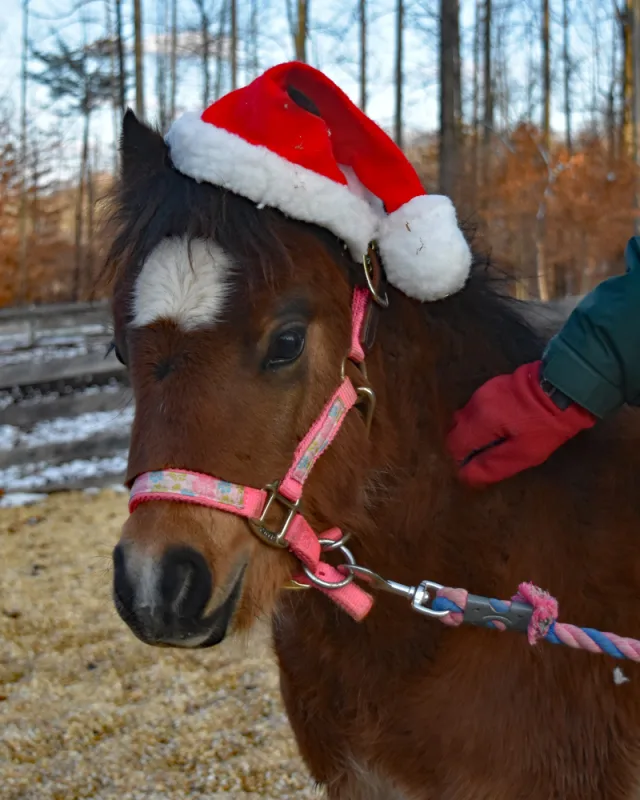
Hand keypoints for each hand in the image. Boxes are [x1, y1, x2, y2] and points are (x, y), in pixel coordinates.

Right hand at [447, 360, 596, 486]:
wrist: (565, 389)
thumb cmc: (546, 426)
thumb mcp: (523, 453)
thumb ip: (492, 465)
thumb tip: (465, 475)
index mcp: (480, 419)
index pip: (454, 444)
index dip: (461, 458)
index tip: (477, 466)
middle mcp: (476, 402)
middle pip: (457, 429)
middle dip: (467, 445)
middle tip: (488, 455)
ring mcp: (483, 390)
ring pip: (466, 417)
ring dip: (475, 432)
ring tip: (498, 440)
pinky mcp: (493, 385)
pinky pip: (478, 407)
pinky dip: (483, 420)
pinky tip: (503, 424)